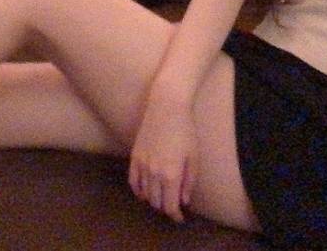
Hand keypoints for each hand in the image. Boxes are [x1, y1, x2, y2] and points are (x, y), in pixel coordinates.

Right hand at [128, 87, 197, 223]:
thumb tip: (184, 201)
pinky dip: (138, 191)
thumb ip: (189, 182)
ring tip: (162, 198)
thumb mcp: (194, 157)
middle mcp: (154, 173)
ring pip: (145, 194)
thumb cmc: (185, 131)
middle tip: (173, 206)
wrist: (167, 107)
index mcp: (171, 175)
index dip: (175, 215)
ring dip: (154, 200)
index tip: (180, 218)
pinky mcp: (134, 156)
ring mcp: (142, 165)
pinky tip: (144, 193)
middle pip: (156, 202)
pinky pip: (133, 181)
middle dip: (165, 208)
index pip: (169, 206)